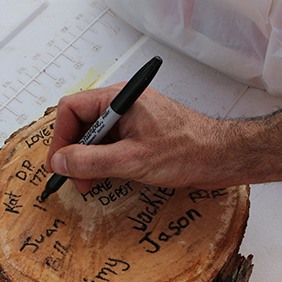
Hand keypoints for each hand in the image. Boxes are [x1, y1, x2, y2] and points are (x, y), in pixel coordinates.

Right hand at [46, 85, 238, 192]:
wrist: (222, 157)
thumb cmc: (187, 151)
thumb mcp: (132, 161)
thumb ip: (91, 160)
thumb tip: (60, 161)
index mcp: (120, 99)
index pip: (72, 109)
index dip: (61, 138)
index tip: (59, 164)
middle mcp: (124, 104)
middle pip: (81, 121)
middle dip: (74, 152)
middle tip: (74, 178)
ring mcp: (132, 117)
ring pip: (95, 135)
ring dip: (88, 159)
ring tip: (90, 182)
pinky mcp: (140, 132)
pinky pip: (111, 142)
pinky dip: (103, 160)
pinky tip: (106, 177)